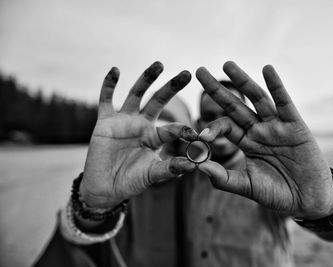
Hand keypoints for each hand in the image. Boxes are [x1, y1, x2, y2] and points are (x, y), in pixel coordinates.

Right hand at [80, 62, 196, 207]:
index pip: (172, 128)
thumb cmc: (131, 182)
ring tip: (159, 65)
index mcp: (155, 137)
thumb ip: (170, 169)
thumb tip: (194, 165)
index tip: (197, 135)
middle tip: (188, 73)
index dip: (184, 130)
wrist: (105, 188)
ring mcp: (123, 121)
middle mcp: (141, 124)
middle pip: (158, 101)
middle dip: (172, 87)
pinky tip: (116, 70)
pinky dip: (109, 85)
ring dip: (146, 79)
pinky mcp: (104, 122)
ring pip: (136, 94)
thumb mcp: (153, 175)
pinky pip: (105, 99)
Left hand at [196, 61, 332, 219]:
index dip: (213, 128)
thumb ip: (223, 178)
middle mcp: (259, 130)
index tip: (201, 136)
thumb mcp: (248, 186)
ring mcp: (276, 126)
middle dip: (217, 89)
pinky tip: (267, 69)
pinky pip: (285, 103)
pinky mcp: (295, 126)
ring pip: (257, 99)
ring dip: (243, 81)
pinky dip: (277, 86)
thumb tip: (198, 166)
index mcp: (246, 143)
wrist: (308, 201)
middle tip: (200, 71)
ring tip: (227, 65)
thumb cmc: (278, 194)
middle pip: (235, 106)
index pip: (225, 127)